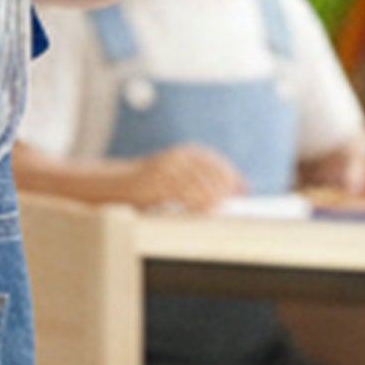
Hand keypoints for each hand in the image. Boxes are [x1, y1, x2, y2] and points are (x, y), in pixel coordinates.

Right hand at [124, 144, 246, 213]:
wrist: (119, 183)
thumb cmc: (154, 185)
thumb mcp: (180, 177)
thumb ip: (204, 181)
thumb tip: (235, 191)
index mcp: (187, 153)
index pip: (215, 162)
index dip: (230, 175)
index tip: (244, 189)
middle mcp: (178, 156)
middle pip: (208, 170)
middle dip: (223, 186)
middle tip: (233, 200)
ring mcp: (166, 167)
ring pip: (195, 181)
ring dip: (210, 195)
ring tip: (219, 207)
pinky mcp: (155, 180)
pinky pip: (179, 191)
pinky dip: (194, 201)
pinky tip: (202, 210)